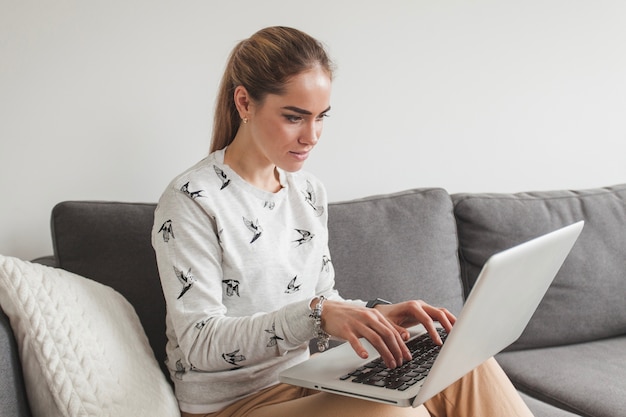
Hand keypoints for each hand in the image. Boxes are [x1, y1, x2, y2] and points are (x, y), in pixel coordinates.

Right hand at [316, 299, 454, 368]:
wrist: (328, 310)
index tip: (407, 357)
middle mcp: (368, 318)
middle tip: (400, 363)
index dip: (402, 345)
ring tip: (389, 364)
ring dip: (385, 353)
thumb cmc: (350, 316)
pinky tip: (365, 356)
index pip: (393, 331)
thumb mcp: (368, 318)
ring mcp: (357, 323)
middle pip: (387, 335)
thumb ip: (383, 326)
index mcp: (376, 315)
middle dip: (396, 351)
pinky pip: (355, 340)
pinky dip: (361, 349)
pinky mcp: (345, 329)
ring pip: (375, 339)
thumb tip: (401, 337)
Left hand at [374, 300, 455, 344]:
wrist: (383, 311)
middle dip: (448, 325)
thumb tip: (406, 336)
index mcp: (412, 307)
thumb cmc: (385, 317)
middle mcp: (420, 305)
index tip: (438, 343)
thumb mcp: (387, 325)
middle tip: (454, 337)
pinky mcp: (426, 311)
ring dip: (451, 321)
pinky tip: (453, 328)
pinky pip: (439, 315)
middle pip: (439, 312)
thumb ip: (396, 330)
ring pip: (442, 312)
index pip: (426, 319)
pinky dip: (448, 320)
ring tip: (460, 332)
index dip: (434, 332)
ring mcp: (424, 307)